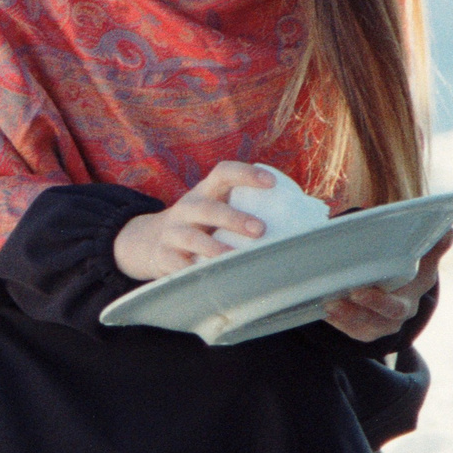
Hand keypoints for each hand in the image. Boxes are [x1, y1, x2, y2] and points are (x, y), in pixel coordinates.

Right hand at [113, 162, 278, 280]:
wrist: (147, 242)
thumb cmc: (199, 225)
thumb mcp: (213, 209)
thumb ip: (244, 209)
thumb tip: (305, 216)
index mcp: (204, 192)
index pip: (223, 173)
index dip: (246, 174)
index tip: (271, 182)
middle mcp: (186, 209)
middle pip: (207, 208)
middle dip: (233, 218)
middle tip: (260, 229)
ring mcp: (172, 233)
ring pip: (192, 238)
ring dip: (214, 248)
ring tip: (235, 258)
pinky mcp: (164, 257)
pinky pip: (180, 266)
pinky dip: (196, 272)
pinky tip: (214, 279)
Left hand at [322, 231, 452, 342]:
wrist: (398, 291)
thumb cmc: (410, 271)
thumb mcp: (423, 261)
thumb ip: (433, 248)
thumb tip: (449, 231)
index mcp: (411, 297)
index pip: (397, 305)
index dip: (378, 302)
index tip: (359, 291)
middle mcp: (397, 315)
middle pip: (378, 318)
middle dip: (361, 309)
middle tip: (346, 295)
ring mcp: (380, 325)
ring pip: (363, 326)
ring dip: (345, 316)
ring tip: (329, 303)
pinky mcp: (365, 330)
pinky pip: (350, 331)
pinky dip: (337, 322)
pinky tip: (325, 311)